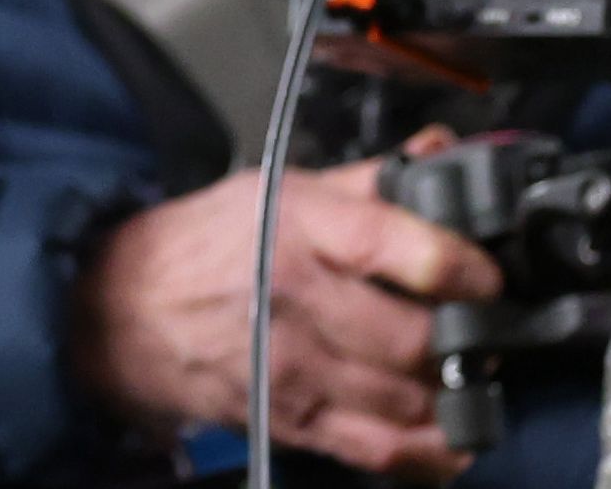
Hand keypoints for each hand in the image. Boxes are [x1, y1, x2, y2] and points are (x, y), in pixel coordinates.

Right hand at [70, 154, 502, 481]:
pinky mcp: (290, 421)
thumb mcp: (277, 190)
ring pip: (407, 399)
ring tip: (463, 371)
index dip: (461, 267)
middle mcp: (298, 299)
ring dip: (452, 393)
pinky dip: (429, 452)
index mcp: (299, 226)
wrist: (123, 310)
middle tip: (485, 329)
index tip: (487, 275)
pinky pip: (379, 451)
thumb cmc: (204, 246)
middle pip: (415, 338)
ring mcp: (294, 368)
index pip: (396, 247)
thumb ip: (367, 181)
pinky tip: (451, 435)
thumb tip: (439, 156)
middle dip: (468, 340)